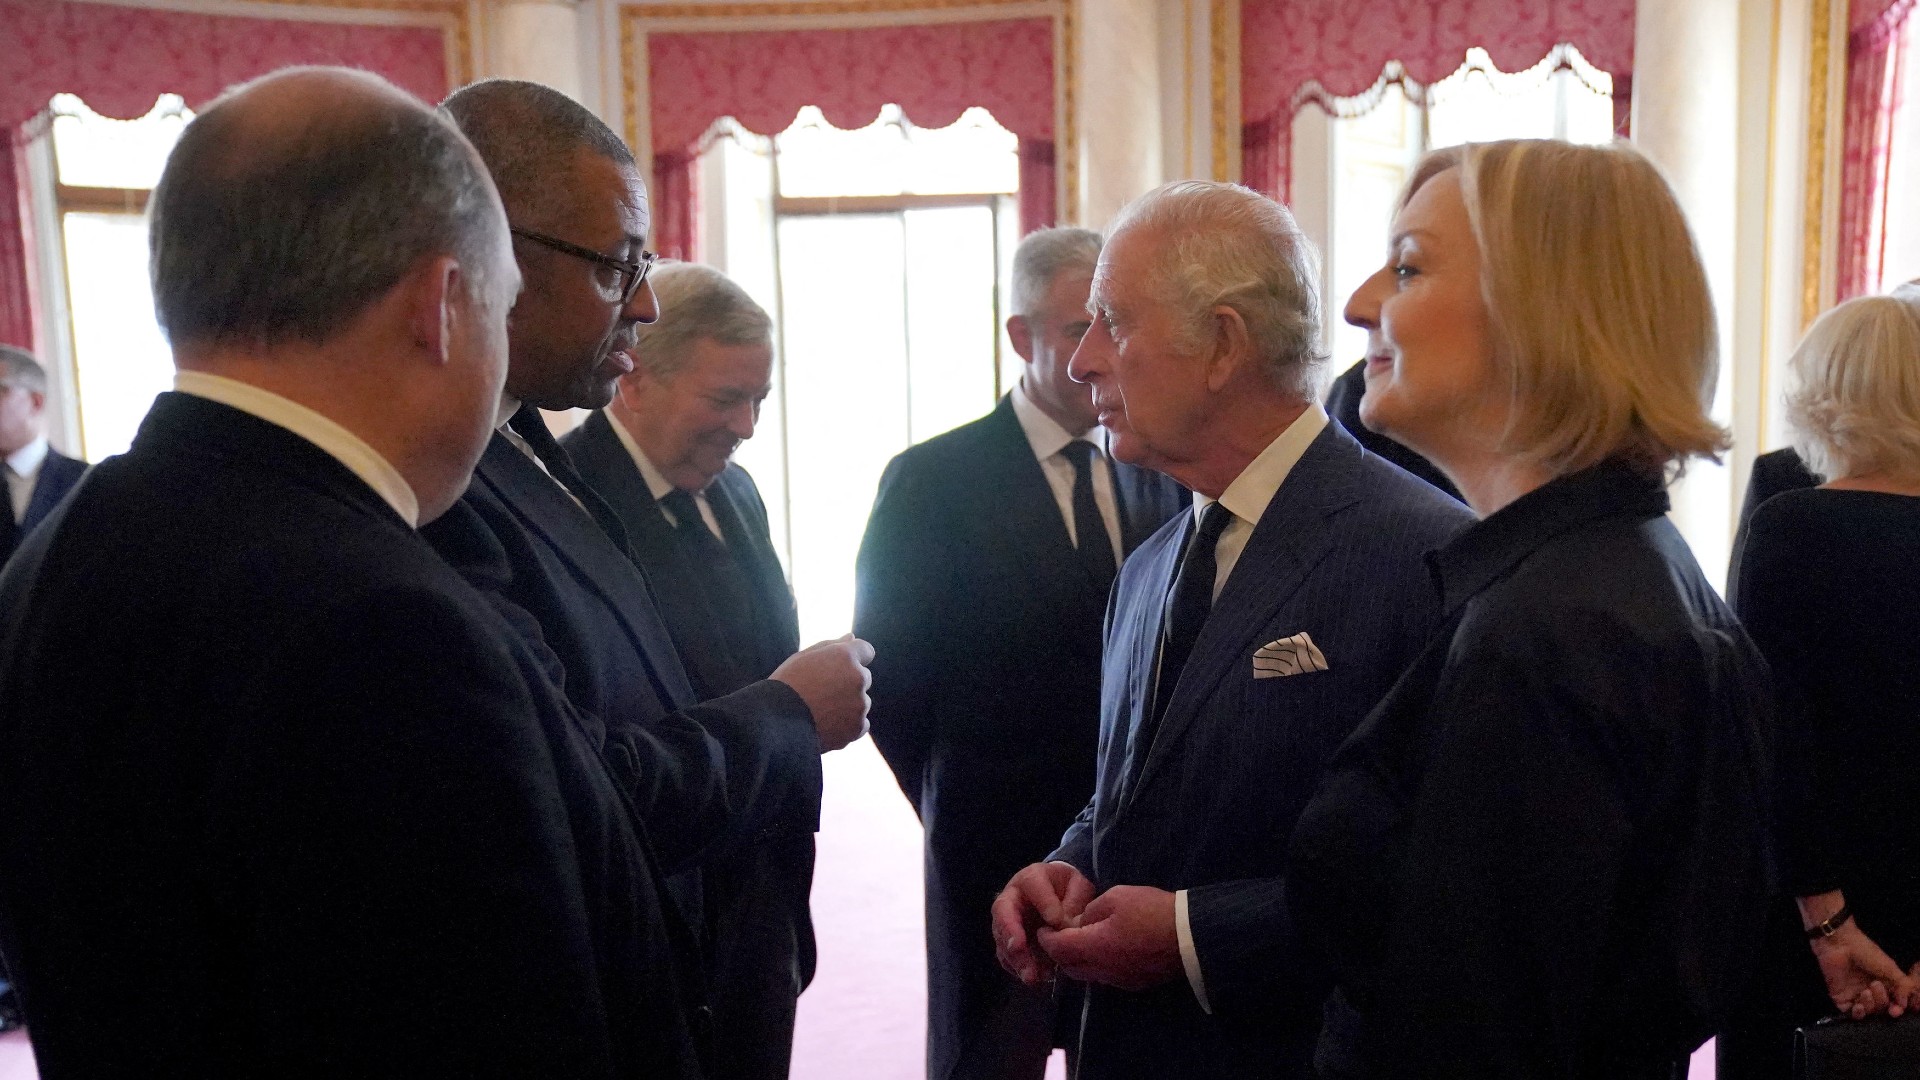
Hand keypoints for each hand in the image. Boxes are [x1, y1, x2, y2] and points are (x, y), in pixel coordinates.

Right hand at [770, 635, 873, 751]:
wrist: (775, 723)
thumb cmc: (785, 685)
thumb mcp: (802, 657)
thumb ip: (830, 645)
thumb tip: (851, 636)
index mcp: (845, 656)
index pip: (866, 650)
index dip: (852, 659)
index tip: (837, 669)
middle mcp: (858, 678)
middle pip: (863, 677)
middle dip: (848, 683)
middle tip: (821, 693)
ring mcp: (860, 704)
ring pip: (860, 702)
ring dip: (848, 705)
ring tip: (820, 712)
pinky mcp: (858, 727)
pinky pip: (861, 724)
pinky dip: (848, 726)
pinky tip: (826, 725)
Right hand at [992, 861, 1094, 985]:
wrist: (1058, 894)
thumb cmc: (1068, 888)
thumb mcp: (1078, 886)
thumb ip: (1073, 901)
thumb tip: (1062, 925)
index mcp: (1031, 878)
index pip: (1032, 885)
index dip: (1043, 903)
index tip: (1056, 921)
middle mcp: (1012, 898)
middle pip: (1003, 914)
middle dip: (1011, 935)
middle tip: (1019, 951)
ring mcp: (1007, 921)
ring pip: (1002, 939)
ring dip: (1015, 959)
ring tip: (1032, 977)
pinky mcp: (1009, 941)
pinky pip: (1006, 955)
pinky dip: (1018, 968)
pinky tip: (1035, 977)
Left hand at [1035, 885, 1182, 991]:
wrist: (1190, 935)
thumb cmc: (1151, 911)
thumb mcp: (1116, 898)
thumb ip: (1090, 912)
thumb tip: (1080, 923)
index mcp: (1095, 948)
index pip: (1058, 948)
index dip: (1046, 938)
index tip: (1042, 928)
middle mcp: (1103, 970)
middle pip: (1068, 968)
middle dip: (1058, 953)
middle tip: (1057, 935)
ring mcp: (1119, 980)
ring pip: (1086, 975)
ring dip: (1077, 961)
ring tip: (1079, 941)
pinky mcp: (1133, 984)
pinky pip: (1105, 976)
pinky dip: (1096, 965)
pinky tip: (1103, 949)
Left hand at [1809, 922, 1919, 1019]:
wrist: (1839, 944)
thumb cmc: (1866, 952)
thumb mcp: (1890, 968)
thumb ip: (1903, 986)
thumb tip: (1904, 1005)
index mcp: (1885, 984)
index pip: (1894, 1003)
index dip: (1897, 1008)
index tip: (1896, 1009)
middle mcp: (1871, 991)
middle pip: (1882, 1008)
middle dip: (1882, 1000)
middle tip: (1875, 984)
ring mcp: (1856, 995)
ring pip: (1868, 1012)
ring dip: (1870, 1005)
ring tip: (1866, 991)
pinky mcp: (1841, 997)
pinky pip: (1851, 1013)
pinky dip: (1858, 1013)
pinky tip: (1858, 1005)